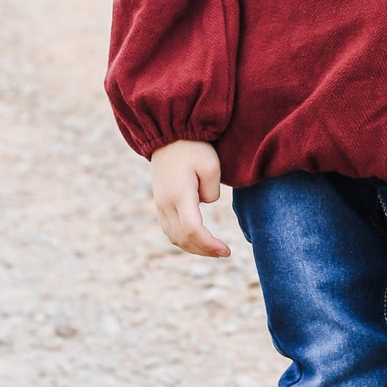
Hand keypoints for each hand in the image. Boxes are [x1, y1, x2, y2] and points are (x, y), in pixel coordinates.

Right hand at [150, 140, 231, 256]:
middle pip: (183, 239)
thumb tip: (206, 203)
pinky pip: (169, 230)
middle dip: (204, 250)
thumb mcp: (211, 165)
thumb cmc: (193, 147)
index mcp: (179, 195)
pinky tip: (198, 240)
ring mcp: (160, 204)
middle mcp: (165, 203)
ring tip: (213, 249)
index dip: (209, 245)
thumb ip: (212, 191)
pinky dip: (184, 239)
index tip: (226, 250)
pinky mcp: (159, 202)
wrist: (168, 134)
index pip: (193, 231)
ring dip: (193, 247)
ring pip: (174, 237)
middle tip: (225, 253)